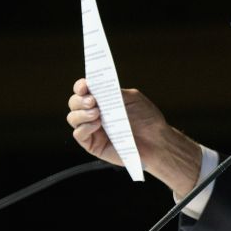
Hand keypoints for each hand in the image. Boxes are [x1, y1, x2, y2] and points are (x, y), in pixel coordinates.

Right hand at [66, 78, 201, 195]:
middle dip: (80, 100)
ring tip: (97, 113)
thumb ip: (114, 92)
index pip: (83, 90)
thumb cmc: (147, 118)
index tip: (85, 86)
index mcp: (102, 100)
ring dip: (81, 113)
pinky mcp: (92, 144)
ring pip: (73, 118)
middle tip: (92, 101)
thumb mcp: (133, 99)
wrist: (157, 140)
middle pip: (74, 103)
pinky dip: (85, 127)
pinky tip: (97, 124)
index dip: (80, 86)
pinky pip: (79, 134)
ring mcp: (92, 129)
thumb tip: (95, 86)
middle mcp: (94, 113)